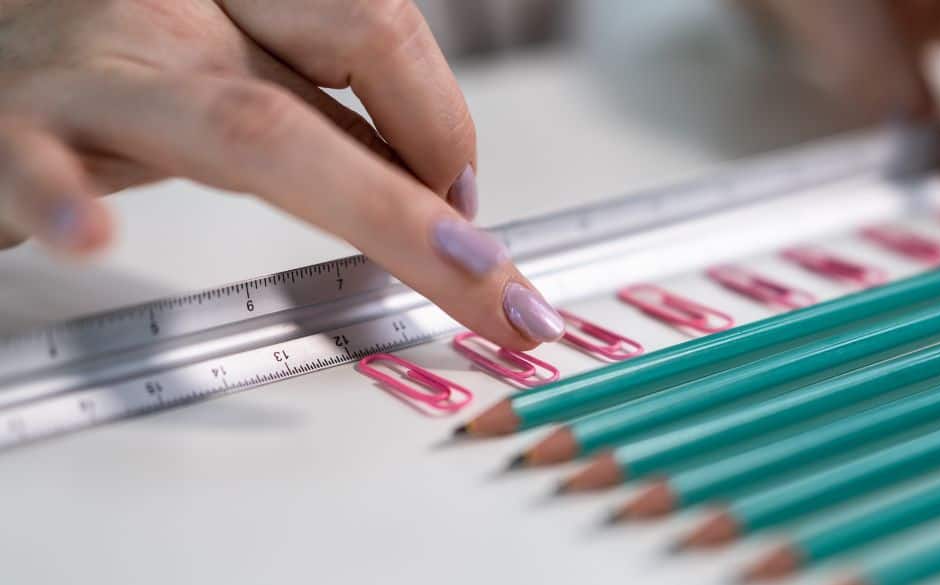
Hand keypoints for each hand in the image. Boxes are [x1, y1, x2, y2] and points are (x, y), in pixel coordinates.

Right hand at [0, 0, 563, 347]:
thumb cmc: (91, 55)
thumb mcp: (214, 62)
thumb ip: (317, 118)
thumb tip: (438, 193)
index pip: (381, 32)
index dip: (443, 127)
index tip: (468, 219)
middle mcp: (178, 13)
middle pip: (344, 76)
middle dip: (442, 202)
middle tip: (507, 297)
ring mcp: (94, 68)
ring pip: (242, 127)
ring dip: (366, 204)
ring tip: (452, 266)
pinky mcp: (4, 128)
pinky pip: (37, 160)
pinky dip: (63, 197)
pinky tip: (94, 236)